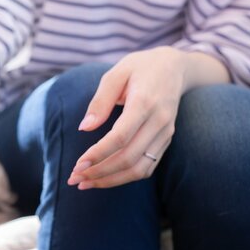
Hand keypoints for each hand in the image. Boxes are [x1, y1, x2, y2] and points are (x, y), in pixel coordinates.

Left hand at [66, 47, 228, 188]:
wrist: (174, 67)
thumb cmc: (140, 67)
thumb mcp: (116, 73)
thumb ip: (100, 101)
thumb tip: (84, 128)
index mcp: (145, 102)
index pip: (121, 137)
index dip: (98, 154)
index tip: (78, 164)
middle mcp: (159, 121)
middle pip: (129, 158)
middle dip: (100, 172)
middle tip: (75, 178)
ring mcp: (166, 133)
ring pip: (140, 168)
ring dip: (111, 180)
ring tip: (86, 182)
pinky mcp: (166, 140)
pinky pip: (148, 167)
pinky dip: (125, 177)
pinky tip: (105, 178)